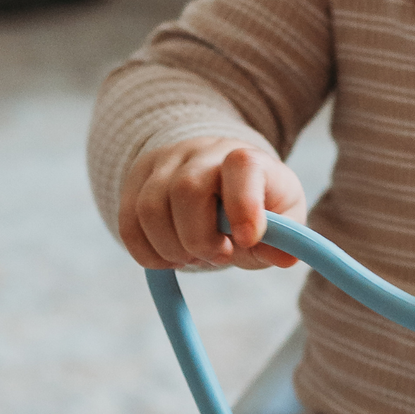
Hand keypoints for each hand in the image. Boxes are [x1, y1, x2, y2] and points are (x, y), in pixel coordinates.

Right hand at [118, 139, 307, 270]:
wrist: (218, 175)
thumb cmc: (258, 203)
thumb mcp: (283, 217)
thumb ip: (286, 239)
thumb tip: (283, 258)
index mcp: (245, 159)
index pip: (241, 166)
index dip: (243, 206)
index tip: (246, 240)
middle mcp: (200, 153)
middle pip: (186, 190)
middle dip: (201, 239)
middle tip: (219, 256)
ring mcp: (162, 165)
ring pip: (150, 209)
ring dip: (173, 250)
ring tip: (194, 257)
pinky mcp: (136, 183)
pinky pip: (128, 225)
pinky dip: (148, 254)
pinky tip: (171, 259)